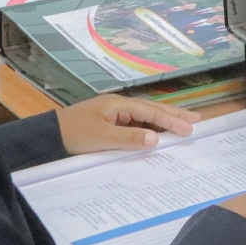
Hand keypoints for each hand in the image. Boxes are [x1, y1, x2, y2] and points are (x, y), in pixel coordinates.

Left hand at [56, 94, 197, 153]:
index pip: (151, 112)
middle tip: (197, 119)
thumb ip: (129, 138)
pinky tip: (158, 134)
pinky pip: (136, 124)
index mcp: (118, 105)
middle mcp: (119, 106)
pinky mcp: (110, 124)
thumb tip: (156, 139)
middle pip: (152, 110)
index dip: (171, 120)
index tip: (190, 128)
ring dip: (164, 121)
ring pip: (145, 117)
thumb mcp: (102, 138)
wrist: (48, 136)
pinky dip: (151, 128)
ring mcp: (115, 114)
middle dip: (174, 115)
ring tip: (184, 125)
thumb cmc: (74, 134)